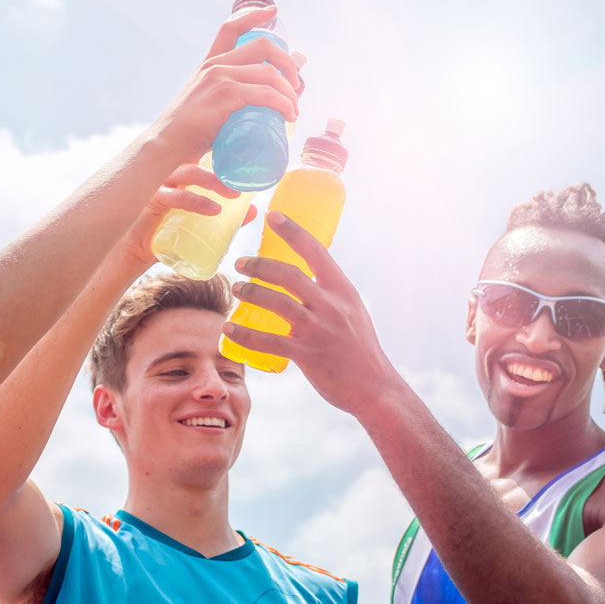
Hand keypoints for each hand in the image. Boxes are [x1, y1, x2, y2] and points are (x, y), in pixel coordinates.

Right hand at [115, 164, 255, 268]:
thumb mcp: (200, 223)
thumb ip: (225, 217)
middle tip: (245, 177)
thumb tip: (253, 211)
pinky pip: (175, 195)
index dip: (224, 152)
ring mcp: (158, 183)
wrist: (132, 253)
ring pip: (188, 172)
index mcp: (180, 173)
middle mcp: (169, 173)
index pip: (204, 154)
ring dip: (213, 181)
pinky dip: (195, 201)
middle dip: (224, 165)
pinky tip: (213, 209)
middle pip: (199, 158)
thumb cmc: (165, 234)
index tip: (249, 158)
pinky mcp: (150, 199)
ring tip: (233, 194)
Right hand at [150, 6, 302, 164]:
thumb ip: (223, 102)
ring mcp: (220, 78)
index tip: (273, 12)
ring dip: (290, 91)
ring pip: (269, 72)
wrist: (165, 145)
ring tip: (293, 111)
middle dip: (287, 62)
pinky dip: (283, 103)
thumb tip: (250, 111)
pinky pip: (266, 93)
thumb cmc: (186, 134)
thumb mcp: (204, 107)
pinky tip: (288, 115)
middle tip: (295, 86)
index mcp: (209, 65)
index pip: (230, 29)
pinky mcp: (225, 95)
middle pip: (262, 46)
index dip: (253, 15)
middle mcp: (215, 66)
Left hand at [222, 211, 391, 415]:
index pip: (317, 251)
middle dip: (260, 265)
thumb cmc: (359, 349)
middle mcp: (333, 306)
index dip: (293, 231)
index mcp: (344, 290)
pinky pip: (269, 341)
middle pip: (290, 275)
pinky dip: (245, 334)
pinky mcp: (307, 355)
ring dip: (251, 293)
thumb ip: (330, 295)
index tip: (272, 216)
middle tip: (240, 263)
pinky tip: (229, 328)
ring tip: (235, 289)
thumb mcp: (353, 312)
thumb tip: (304, 278)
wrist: (374, 388)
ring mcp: (319, 330)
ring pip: (277, 303)